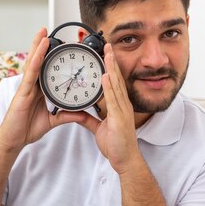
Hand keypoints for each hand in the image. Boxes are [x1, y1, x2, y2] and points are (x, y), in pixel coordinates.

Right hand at [0, 29, 86, 152]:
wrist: (14, 139)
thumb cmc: (26, 129)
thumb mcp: (52, 121)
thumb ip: (67, 115)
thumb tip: (83, 114)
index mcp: (38, 90)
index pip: (44, 69)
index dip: (48, 57)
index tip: (57, 46)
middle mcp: (31, 86)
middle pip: (37, 61)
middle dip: (41, 46)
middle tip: (47, 31)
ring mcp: (26, 87)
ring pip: (33, 63)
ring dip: (38, 47)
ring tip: (43, 33)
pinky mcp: (23, 92)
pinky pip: (31, 73)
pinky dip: (36, 60)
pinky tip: (40, 50)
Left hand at [76, 44, 141, 172]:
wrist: (126, 160)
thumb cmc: (117, 145)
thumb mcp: (99, 129)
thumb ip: (89, 119)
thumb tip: (78, 112)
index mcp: (119, 106)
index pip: (114, 82)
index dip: (110, 67)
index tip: (105, 54)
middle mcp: (123, 105)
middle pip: (117, 79)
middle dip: (112, 62)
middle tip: (108, 45)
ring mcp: (123, 111)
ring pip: (117, 85)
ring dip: (112, 69)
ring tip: (107, 54)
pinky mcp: (120, 118)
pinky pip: (114, 100)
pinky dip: (110, 87)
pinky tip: (106, 76)